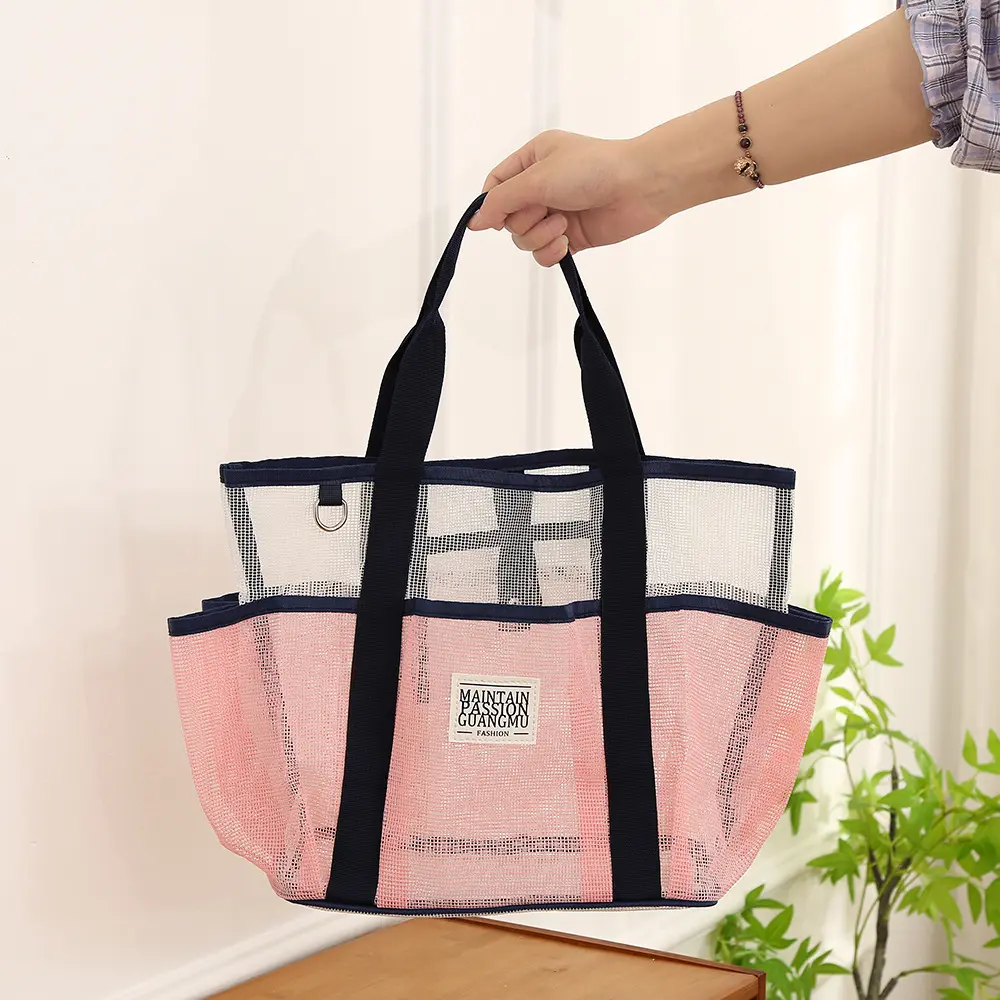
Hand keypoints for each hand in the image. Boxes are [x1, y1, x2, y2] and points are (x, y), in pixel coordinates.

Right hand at [467, 130, 670, 265]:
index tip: (496, 218)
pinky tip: (566, 243)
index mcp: (532, 160)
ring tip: (563, 226)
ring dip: (540, 236)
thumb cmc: (592, 169)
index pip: (496, 186)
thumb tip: (474, 222)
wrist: (639, 186)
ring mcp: (556, 212)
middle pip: (508, 217)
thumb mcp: (538, 177)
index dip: (492, 205)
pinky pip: (544, 254)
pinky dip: (550, 252)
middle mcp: (542, 186)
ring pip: (525, 238)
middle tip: (547, 211)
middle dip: (524, 221)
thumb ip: (501, 201)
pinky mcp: (571, 236)